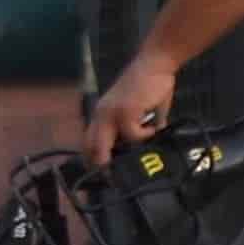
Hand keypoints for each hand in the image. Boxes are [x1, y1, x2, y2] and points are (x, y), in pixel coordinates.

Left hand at [84, 51, 175, 166]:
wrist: (155, 65)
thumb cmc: (149, 87)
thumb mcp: (141, 113)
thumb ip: (141, 130)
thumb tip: (149, 150)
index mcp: (102, 114)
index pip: (89, 140)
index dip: (92, 158)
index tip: (100, 175)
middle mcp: (101, 114)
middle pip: (90, 146)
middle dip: (98, 165)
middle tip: (111, 179)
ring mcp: (111, 112)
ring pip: (105, 144)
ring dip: (123, 153)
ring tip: (141, 150)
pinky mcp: (125, 110)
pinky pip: (132, 134)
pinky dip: (144, 136)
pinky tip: (154, 128)